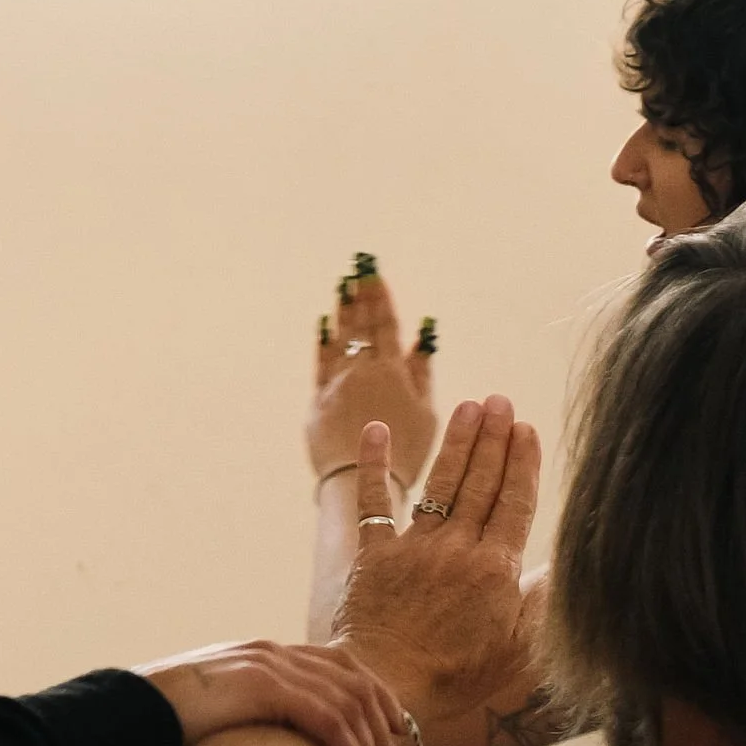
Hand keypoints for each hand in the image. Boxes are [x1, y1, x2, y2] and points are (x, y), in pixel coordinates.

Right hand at [138, 638, 408, 745]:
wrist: (128, 715)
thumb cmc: (167, 728)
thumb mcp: (219, 718)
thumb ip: (251, 722)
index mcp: (262, 655)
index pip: (339, 663)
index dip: (373, 695)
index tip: (391, 734)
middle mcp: (271, 652)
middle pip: (353, 677)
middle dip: (382, 721)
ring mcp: (267, 664)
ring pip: (346, 698)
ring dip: (368, 744)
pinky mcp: (262, 685)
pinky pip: (326, 715)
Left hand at [306, 259, 436, 494]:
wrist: (364, 480)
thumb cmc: (406, 452)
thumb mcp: (426, 412)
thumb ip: (421, 371)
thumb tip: (423, 334)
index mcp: (394, 373)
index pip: (386, 325)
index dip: (380, 297)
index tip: (375, 273)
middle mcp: (365, 371)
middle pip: (362, 325)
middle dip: (361, 294)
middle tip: (358, 265)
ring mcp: (340, 382)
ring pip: (341, 337)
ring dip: (342, 309)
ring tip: (343, 285)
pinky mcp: (319, 397)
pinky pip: (321, 360)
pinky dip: (323, 339)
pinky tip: (324, 322)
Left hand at [336, 398, 540, 737]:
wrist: (388, 686)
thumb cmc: (457, 677)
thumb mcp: (516, 651)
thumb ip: (537, 604)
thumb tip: (558, 566)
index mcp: (495, 571)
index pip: (514, 504)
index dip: (522, 465)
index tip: (527, 429)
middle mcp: (457, 549)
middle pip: (481, 483)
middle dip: (493, 438)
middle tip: (500, 401)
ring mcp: (414, 547)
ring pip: (441, 483)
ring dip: (456, 442)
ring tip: (468, 407)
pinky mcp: (374, 553)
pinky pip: (373, 502)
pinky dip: (374, 465)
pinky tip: (376, 429)